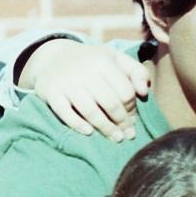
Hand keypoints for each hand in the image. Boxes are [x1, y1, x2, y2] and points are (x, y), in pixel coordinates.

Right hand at [22, 39, 148, 141]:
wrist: (53, 57)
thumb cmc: (93, 62)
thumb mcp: (117, 59)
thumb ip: (137, 72)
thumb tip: (144, 91)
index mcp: (103, 61)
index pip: (125, 91)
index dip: (132, 108)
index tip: (133, 118)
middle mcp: (83, 71)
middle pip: (110, 103)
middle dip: (122, 121)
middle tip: (128, 134)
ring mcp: (66, 83)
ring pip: (90, 111)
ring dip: (105, 128)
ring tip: (116, 138)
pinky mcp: (51, 93)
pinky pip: (65, 113)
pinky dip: (77, 125)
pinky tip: (89, 132)